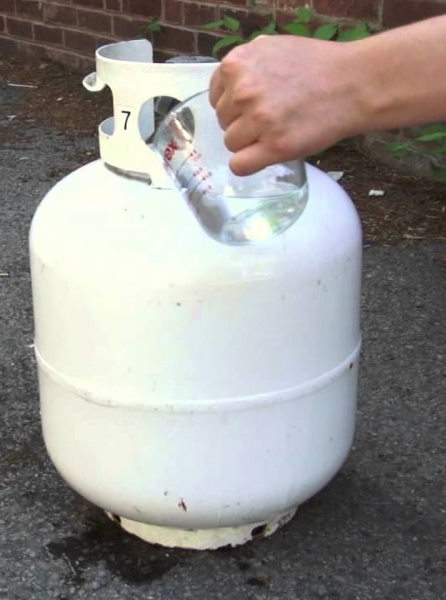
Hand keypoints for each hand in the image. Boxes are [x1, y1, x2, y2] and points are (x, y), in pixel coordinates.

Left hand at [210, 35, 363, 174]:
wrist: (353, 83)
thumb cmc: (318, 66)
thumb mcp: (272, 48)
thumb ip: (246, 66)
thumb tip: (228, 87)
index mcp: (237, 64)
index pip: (216, 97)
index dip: (233, 105)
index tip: (252, 108)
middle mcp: (243, 90)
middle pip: (223, 122)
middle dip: (243, 123)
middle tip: (271, 118)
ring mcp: (258, 120)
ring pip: (231, 144)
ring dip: (249, 144)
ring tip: (275, 132)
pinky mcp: (274, 146)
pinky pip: (240, 166)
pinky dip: (248, 165)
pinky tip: (263, 156)